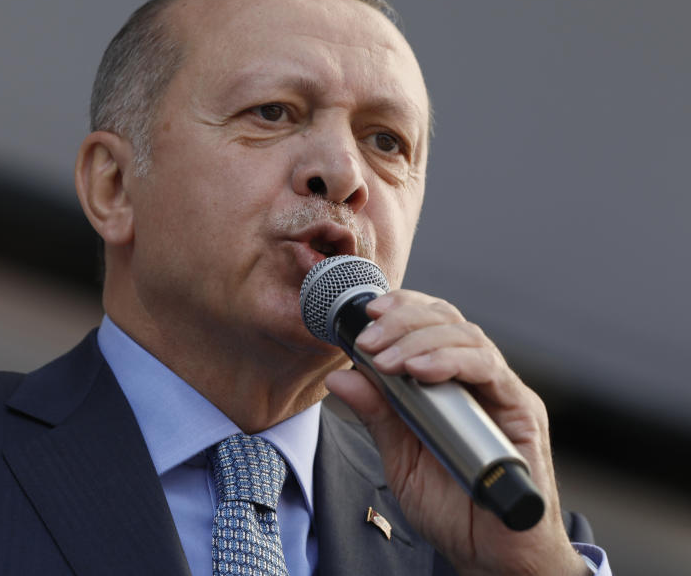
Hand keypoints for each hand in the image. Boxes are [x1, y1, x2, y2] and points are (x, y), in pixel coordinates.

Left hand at [324, 289, 587, 575]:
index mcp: (451, 382)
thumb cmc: (452, 506)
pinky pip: (490, 370)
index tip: (365, 315)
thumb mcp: (400, 457)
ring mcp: (502, 392)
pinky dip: (451, 361)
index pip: (429, 324)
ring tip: (386, 358)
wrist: (492, 556)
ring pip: (467, 336)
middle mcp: (480, 379)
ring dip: (420, 339)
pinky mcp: (522, 411)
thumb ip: (377, 415)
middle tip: (368, 339)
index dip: (400, 311)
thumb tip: (340, 376)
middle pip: (446, 320)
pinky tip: (420, 371)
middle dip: (402, 321)